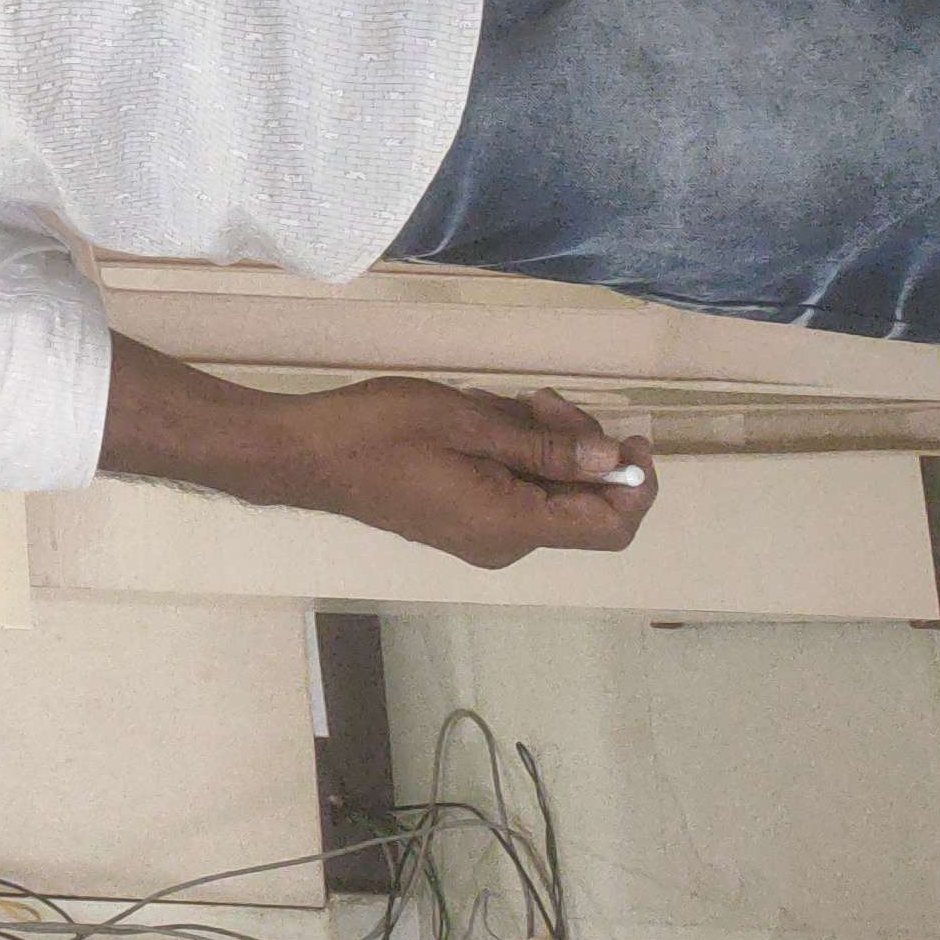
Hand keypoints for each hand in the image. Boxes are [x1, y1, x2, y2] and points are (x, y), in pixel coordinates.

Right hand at [284, 379, 657, 568]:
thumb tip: (611, 462)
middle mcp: (505, 542)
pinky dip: (514, 454)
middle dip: (576, 446)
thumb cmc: (380, 432)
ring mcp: (481, 534)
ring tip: (497, 402)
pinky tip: (482, 418)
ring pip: (547, 491)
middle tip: (539, 397)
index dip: (634, 486)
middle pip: (578, 502)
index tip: (627, 436)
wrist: (306, 453)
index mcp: (510, 526)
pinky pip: (515, 490)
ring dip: (539, 443)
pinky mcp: (462, 519)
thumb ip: (544, 447)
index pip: (609, 526)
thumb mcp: (467, 424)